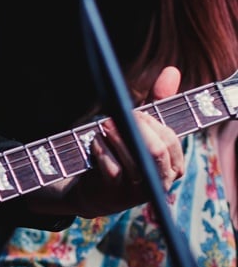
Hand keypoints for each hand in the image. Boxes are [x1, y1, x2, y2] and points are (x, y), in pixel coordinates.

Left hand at [70, 65, 184, 218]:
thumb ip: (158, 101)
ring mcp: (137, 192)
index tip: (136, 114)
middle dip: (137, 128)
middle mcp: (159, 182)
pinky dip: (103, 152)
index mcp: (172, 167)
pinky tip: (96, 143)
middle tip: (118, 115)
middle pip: (156, 151)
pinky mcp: (114, 195)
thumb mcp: (141, 127)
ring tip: (104, 124)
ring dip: (116, 137)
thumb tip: (172, 71)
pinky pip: (113, 170)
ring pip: (135, 160)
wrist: (93, 188)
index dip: (152, 124)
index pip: (171, 141)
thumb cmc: (122, 152)